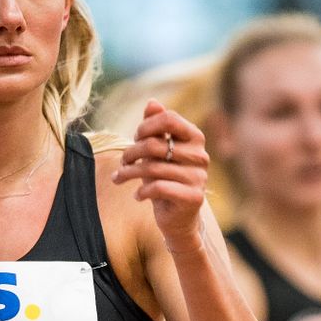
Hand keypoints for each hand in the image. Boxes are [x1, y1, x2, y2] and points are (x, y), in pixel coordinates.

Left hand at [114, 100, 208, 249]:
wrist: (178, 218)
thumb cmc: (165, 179)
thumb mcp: (157, 151)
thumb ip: (156, 127)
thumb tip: (152, 102)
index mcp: (195, 137)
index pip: (169, 118)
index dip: (146, 126)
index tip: (135, 138)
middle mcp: (200, 155)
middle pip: (155, 144)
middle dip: (132, 152)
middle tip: (123, 162)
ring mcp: (199, 177)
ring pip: (153, 168)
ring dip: (129, 173)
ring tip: (119, 178)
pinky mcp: (193, 197)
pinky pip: (159, 187)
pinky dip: (142, 191)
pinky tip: (137, 196)